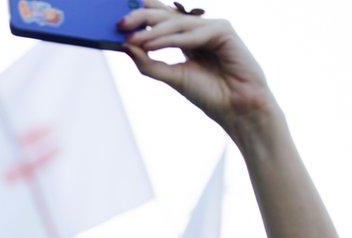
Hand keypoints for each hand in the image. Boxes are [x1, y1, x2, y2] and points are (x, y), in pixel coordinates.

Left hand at [119, 1, 278, 134]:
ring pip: (176, 23)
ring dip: (152, 31)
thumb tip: (125, 46)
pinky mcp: (224, 30)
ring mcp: (212, 28)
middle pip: (166, 16)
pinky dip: (171, 39)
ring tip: (132, 39)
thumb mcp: (171, 77)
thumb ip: (148, 62)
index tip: (116, 21)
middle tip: (120, 24)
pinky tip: (152, 44)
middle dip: (141, 18)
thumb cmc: (208, 94)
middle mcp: (198, 29)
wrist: (236, 108)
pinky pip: (192, 33)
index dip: (141, 15)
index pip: (161, 20)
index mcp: (186, 38)